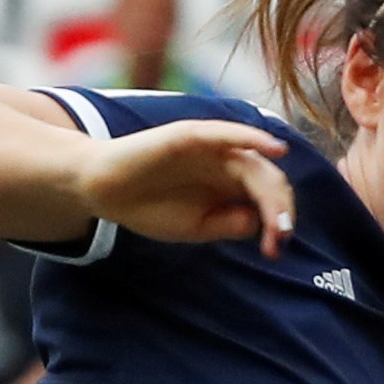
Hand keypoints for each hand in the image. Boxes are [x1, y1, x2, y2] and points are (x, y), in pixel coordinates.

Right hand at [80, 116, 295, 252]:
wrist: (104, 192)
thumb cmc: (148, 207)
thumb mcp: (196, 226)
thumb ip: (229, 223)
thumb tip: (262, 221)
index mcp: (230, 183)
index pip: (266, 197)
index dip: (276, 221)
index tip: (274, 249)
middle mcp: (227, 162)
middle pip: (267, 180)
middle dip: (278, 209)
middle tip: (278, 238)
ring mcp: (211, 147)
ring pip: (254, 161)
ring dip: (272, 187)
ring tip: (279, 216)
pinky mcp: (191, 135)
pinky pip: (227, 134)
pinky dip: (252, 138)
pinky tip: (274, 149)